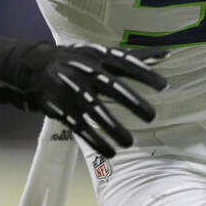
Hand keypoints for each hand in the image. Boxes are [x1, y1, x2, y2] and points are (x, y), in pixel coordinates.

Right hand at [0, 35, 167, 157]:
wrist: (37, 67)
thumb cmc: (81, 60)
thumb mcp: (104, 53)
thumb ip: (134, 57)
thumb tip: (167, 54)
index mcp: (98, 56)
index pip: (125, 63)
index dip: (144, 74)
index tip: (164, 87)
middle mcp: (85, 72)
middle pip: (111, 87)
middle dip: (131, 102)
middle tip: (152, 116)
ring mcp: (72, 91)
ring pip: (94, 111)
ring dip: (112, 128)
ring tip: (130, 143)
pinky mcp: (61, 108)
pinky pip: (79, 127)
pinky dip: (95, 141)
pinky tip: (111, 152)